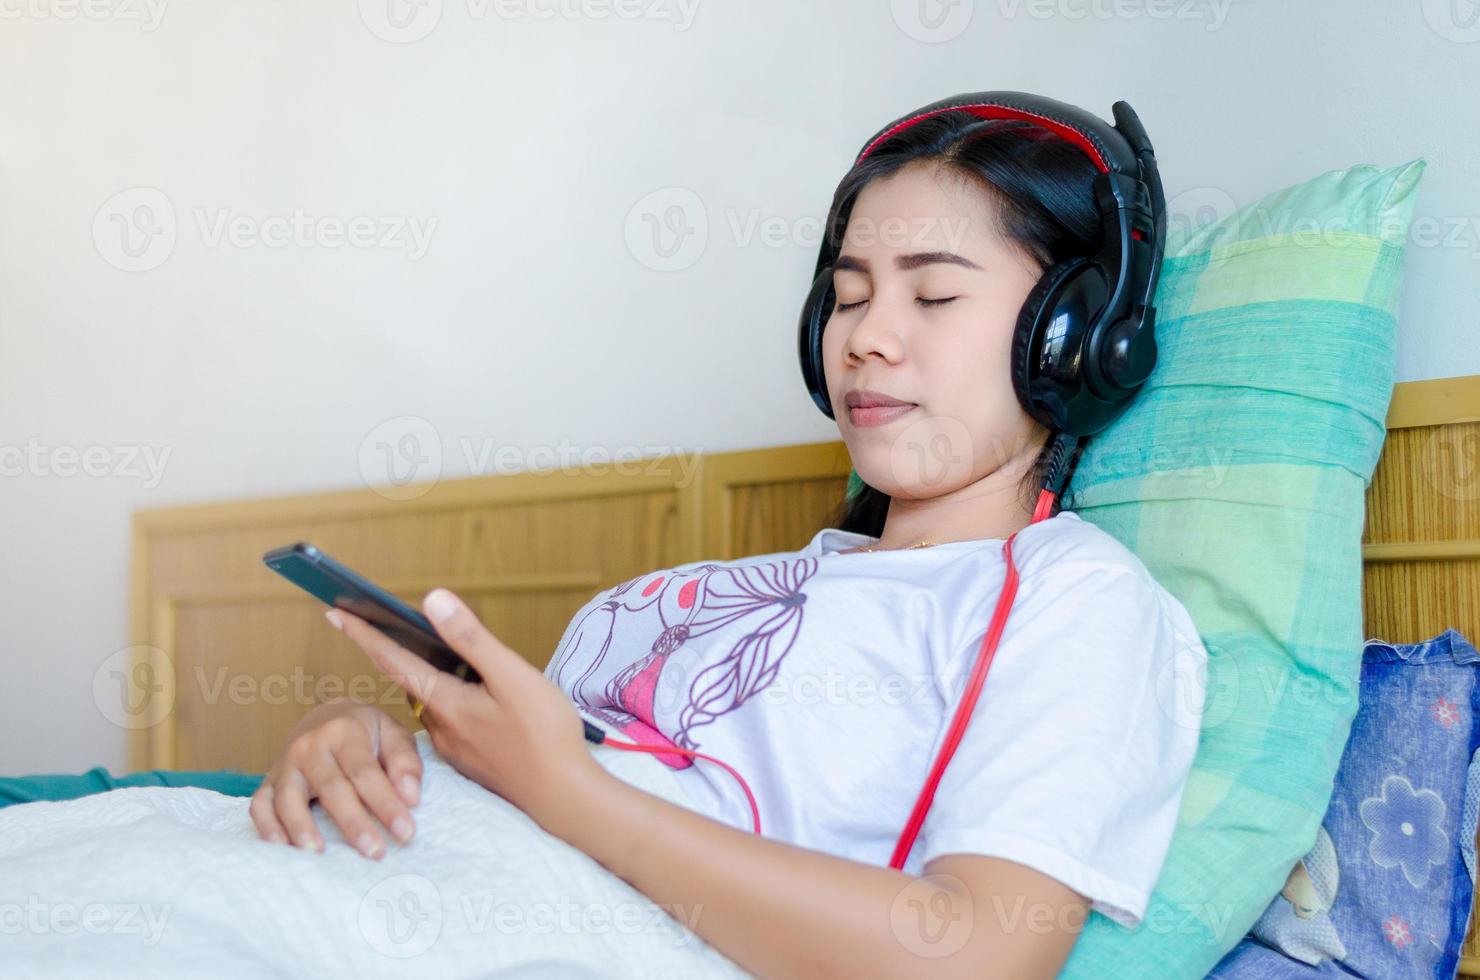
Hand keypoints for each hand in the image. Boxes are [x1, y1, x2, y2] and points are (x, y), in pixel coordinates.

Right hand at [249, 700, 421, 857]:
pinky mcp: (270, 780)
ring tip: (319, 854)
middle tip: (374, 852)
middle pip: (331, 787)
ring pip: (288, 797)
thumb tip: (411, 797)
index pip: (365, 772)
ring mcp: (285, 763)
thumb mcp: (394, 733)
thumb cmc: (367, 732)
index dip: (386, 804)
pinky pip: (260, 804)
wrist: (328, 715)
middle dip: (353, 822)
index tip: (406, 832)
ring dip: (301, 827)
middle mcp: (310, 745)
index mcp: (345, 731)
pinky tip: (282, 847)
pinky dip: (267, 826)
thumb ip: (405, 762)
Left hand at [327, 588, 598, 831]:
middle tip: (408, 627)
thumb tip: (432, 600)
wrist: (562, 797)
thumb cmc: (543, 734)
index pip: (392, 660)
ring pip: (436, 703)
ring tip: (460, 661)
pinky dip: (457, 703)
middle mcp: (440, 726)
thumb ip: (471, 638)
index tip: (334, 613)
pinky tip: (486, 702)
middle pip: (414, 681)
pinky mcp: (471, 760)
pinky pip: (453, 722)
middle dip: (408, 654)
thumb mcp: (512, 676)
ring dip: (438, 681)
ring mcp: (455, 747)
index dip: (363, 634)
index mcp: (445, 701)